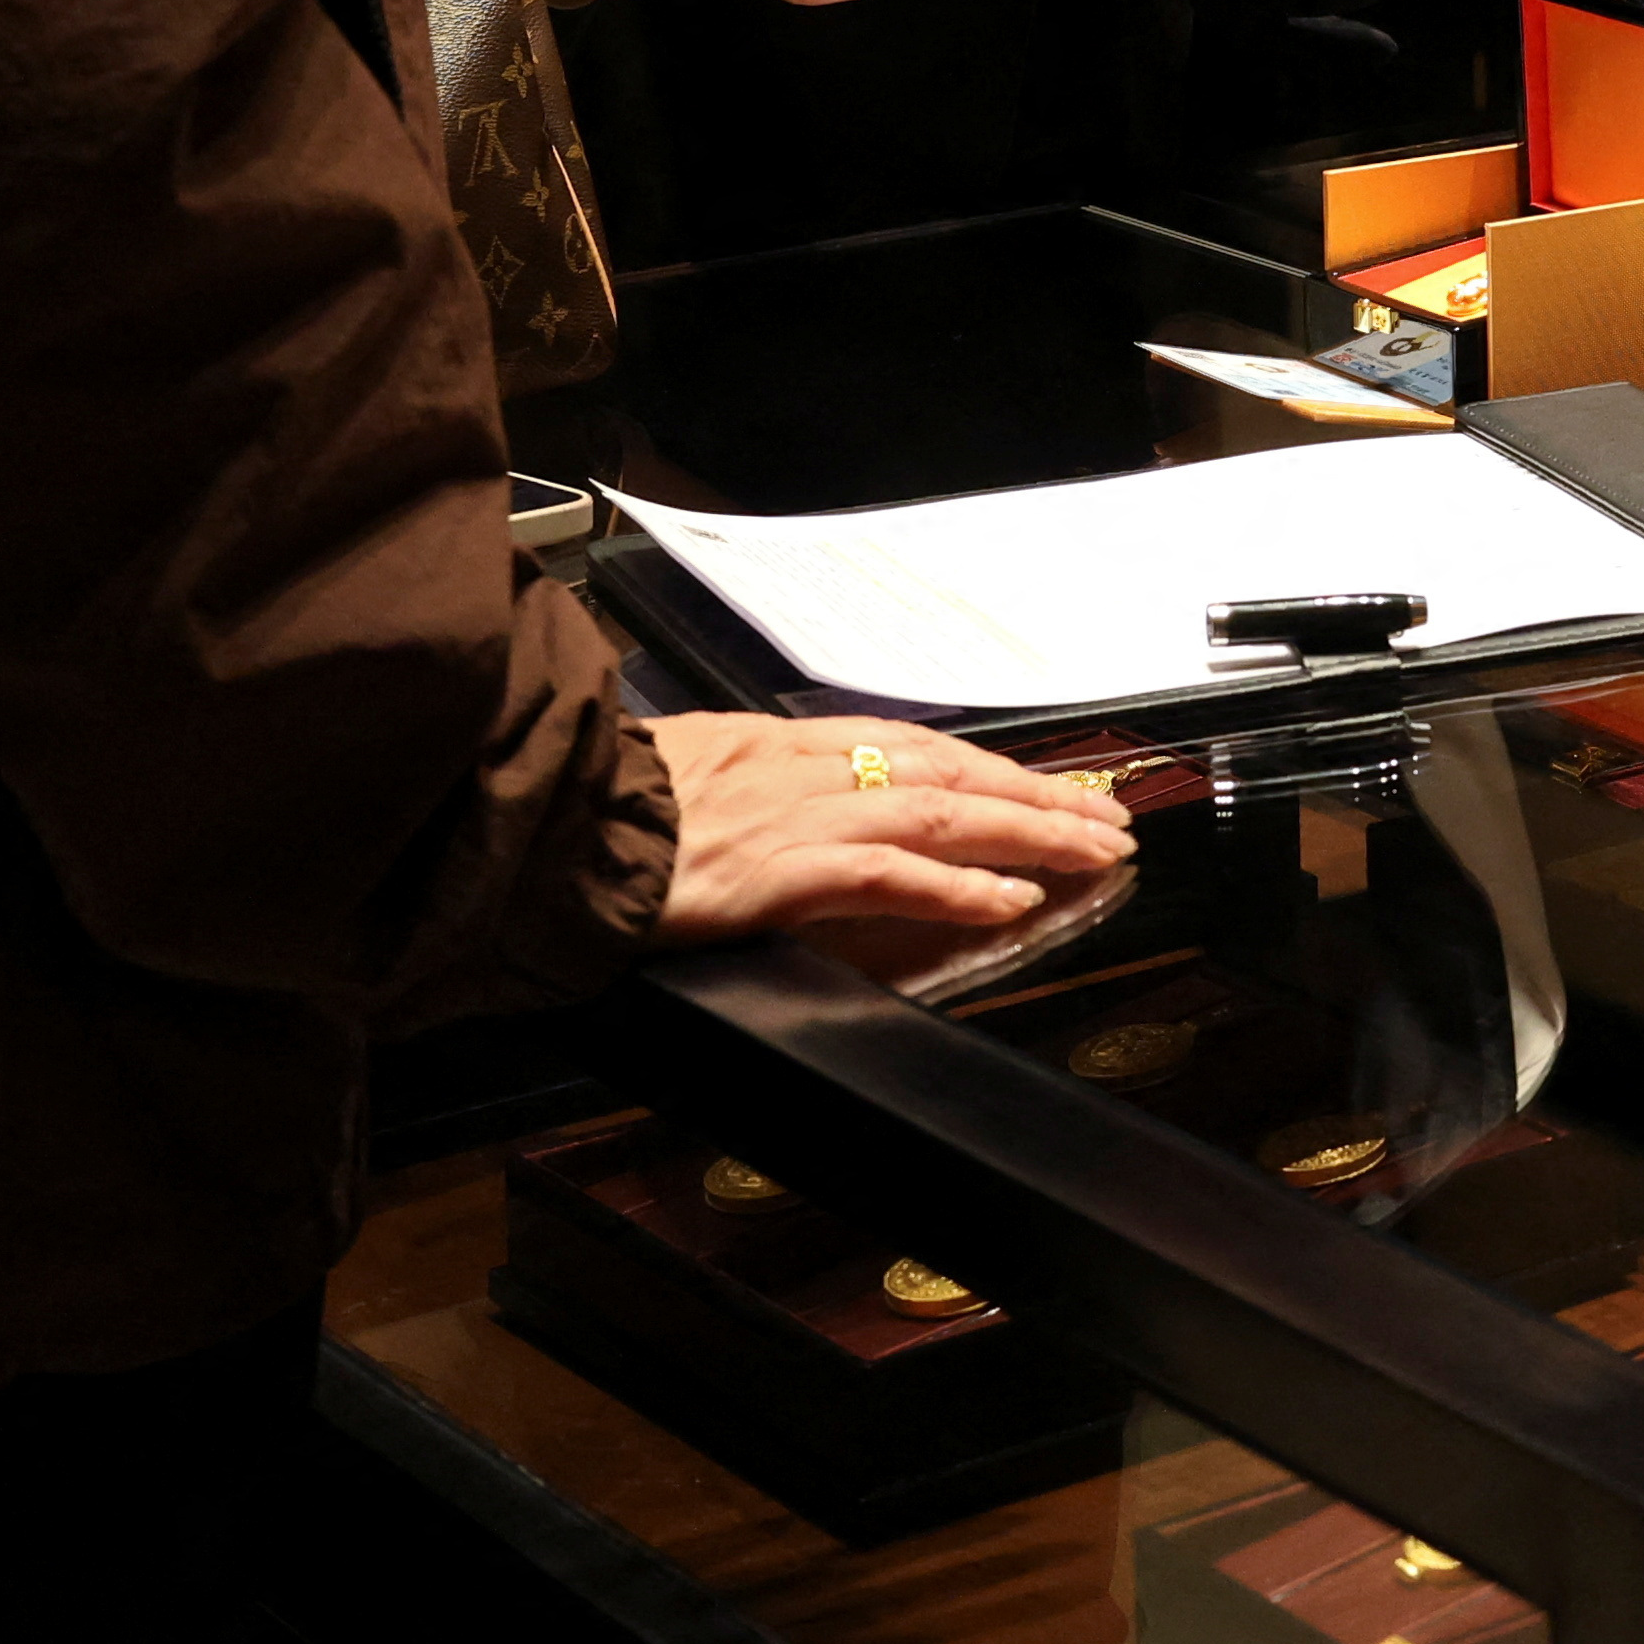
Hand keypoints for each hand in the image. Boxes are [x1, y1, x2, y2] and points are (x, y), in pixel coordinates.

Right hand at [643, 712, 1135, 946]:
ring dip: (1030, 833)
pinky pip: (891, 876)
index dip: (991, 767)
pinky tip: (1013, 900)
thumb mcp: (687, 774)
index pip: (914, 747)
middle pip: (950, 773)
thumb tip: (798, 804)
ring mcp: (794, 817)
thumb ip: (754, 787)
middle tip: (1110, 817)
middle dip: (1039, 795)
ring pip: (943, 814)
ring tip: (1095, 852)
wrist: (534, 825)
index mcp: (780, 744)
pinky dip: (960, 888)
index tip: (1050, 783)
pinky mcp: (778, 871)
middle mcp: (802, 768)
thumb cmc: (594, 810)